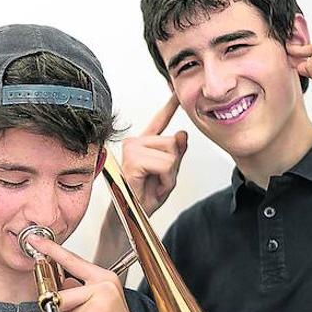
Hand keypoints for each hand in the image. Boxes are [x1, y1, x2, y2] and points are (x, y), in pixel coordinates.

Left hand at [28, 237, 138, 311]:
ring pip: (59, 310)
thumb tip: (57, 284)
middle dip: (57, 310)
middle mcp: (103, 286)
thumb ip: (79, 289)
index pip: (72, 259)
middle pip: (59, 292)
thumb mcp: (100, 301)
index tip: (36, 240)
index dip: (51, 249)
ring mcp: (98, 302)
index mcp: (104, 278)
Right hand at [120, 94, 186, 215]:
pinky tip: (149, 186)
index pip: (159, 121)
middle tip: (156, 182)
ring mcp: (131, 148)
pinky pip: (165, 164)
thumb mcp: (168, 175)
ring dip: (169, 175)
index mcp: (142, 144)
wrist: (129, 218)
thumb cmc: (145, 198)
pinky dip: (165, 180)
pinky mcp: (133, 160)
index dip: (169, 106)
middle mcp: (134, 142)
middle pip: (174, 142)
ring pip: (171, 154)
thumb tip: (183, 133)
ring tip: (152, 185)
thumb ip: (177, 154)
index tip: (176, 92)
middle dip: (173, 167)